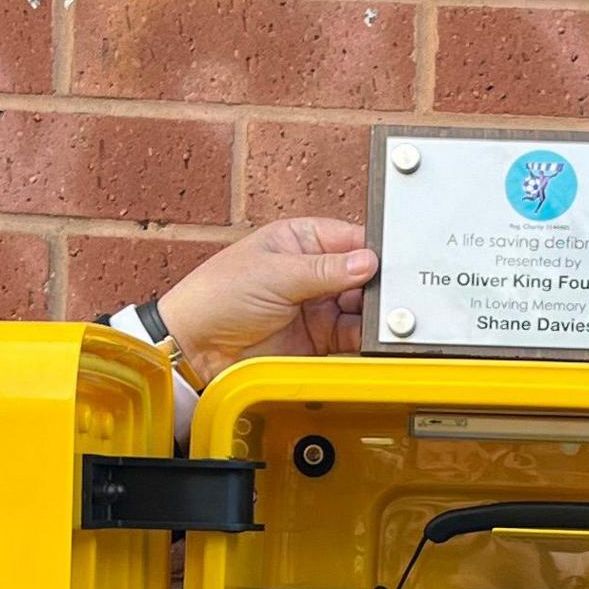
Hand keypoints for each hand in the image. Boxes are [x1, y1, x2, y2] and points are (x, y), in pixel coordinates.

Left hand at [155, 217, 377, 382]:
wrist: (195, 349)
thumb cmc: (216, 297)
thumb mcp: (274, 274)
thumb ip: (325, 269)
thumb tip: (367, 261)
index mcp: (298, 240)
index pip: (349, 238)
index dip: (372, 249)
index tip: (393, 262)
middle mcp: (311, 272)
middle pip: (360, 273)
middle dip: (376, 283)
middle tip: (390, 293)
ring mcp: (315, 306)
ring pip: (360, 306)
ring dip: (372, 311)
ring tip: (382, 316)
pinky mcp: (317, 339)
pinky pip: (351, 335)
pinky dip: (364, 336)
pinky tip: (370, 335)